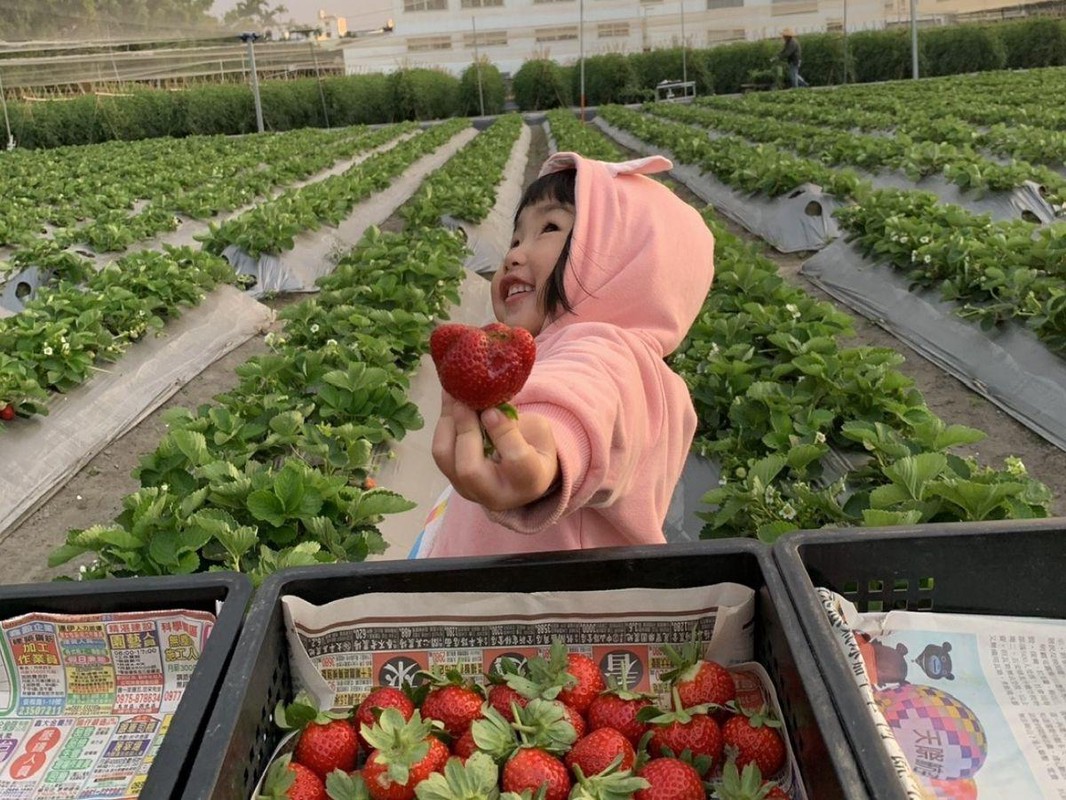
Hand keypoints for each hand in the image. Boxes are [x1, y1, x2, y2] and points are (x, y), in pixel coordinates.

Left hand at [432, 392, 558, 511]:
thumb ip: (515, 420)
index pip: (516, 459)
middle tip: (465, 398)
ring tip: (452, 393)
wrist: (522, 479)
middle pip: (470, 469)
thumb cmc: (535, 449)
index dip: (502, 431)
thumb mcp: (539, 432)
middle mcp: (496, 494)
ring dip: (448, 422)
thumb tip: (486, 399)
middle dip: (465, 429)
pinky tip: (449, 400)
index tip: (493, 410)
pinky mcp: (452, 480)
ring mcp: (469, 490)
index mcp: (529, 480)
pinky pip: (440, 452)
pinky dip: (442, 423)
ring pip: (446, 460)